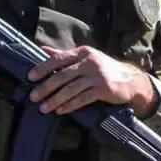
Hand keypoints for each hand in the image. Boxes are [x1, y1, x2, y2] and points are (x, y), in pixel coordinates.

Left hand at [27, 45, 157, 116]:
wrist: (130, 79)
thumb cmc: (103, 68)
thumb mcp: (85, 57)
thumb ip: (63, 55)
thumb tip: (42, 49)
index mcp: (82, 52)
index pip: (59, 58)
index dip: (43, 67)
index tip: (30, 77)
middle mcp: (89, 62)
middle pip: (63, 75)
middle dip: (46, 87)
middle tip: (34, 96)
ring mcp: (97, 75)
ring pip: (71, 88)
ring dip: (55, 99)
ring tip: (44, 108)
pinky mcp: (104, 89)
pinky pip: (83, 98)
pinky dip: (70, 105)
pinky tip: (61, 110)